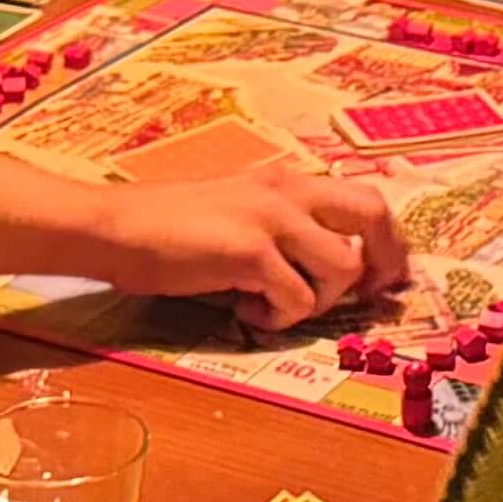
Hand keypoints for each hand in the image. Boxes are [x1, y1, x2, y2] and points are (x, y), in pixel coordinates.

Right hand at [82, 162, 410, 326]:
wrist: (115, 227)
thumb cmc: (165, 226)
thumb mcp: (236, 210)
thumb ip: (279, 226)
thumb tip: (322, 264)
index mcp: (286, 182)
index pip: (365, 197)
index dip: (386, 241)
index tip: (381, 277)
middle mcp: (288, 191)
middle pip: (372, 215)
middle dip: (382, 262)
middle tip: (365, 296)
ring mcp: (272, 220)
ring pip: (341, 269)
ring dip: (316, 302)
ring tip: (271, 305)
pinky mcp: (251, 252)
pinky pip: (297, 300)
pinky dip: (276, 319)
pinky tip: (242, 311)